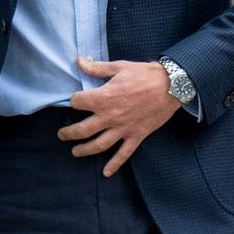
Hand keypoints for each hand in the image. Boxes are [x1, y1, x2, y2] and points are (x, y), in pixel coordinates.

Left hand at [61, 56, 181, 177]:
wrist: (171, 86)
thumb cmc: (144, 74)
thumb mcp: (119, 67)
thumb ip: (97, 68)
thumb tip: (79, 61)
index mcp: (104, 97)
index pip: (78, 103)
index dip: (72, 101)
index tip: (72, 101)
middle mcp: (110, 116)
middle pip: (82, 129)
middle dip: (68, 133)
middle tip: (62, 134)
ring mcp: (123, 129)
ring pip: (98, 145)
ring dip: (84, 150)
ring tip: (75, 152)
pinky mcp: (136, 136)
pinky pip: (123, 154)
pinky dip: (114, 164)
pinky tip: (106, 173)